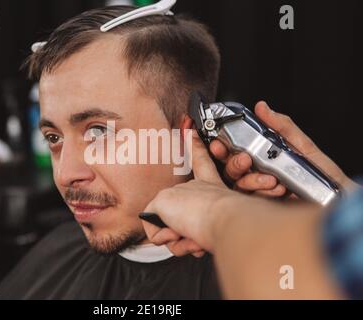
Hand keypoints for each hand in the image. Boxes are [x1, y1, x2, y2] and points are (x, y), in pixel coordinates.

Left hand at [141, 131, 241, 255]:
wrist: (224, 217)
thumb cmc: (229, 219)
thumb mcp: (222, 219)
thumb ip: (205, 224)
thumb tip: (187, 231)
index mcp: (211, 186)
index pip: (202, 162)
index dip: (196, 146)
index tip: (190, 131)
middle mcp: (194, 188)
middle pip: (180, 213)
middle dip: (184, 236)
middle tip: (197, 240)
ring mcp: (175, 194)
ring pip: (169, 228)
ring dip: (182, 242)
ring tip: (194, 238)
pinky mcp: (159, 202)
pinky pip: (155, 232)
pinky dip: (168, 240)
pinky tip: (180, 233)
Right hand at [210, 101, 356, 196]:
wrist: (340, 198)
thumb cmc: (325, 175)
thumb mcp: (303, 146)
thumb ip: (282, 127)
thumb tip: (263, 108)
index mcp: (265, 157)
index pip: (236, 151)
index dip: (223, 147)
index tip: (219, 143)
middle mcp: (259, 174)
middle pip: (232, 169)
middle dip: (234, 163)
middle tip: (244, 160)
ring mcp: (261, 192)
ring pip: (239, 185)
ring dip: (251, 179)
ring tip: (270, 178)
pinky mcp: (265, 208)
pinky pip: (252, 200)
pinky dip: (263, 192)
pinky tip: (278, 188)